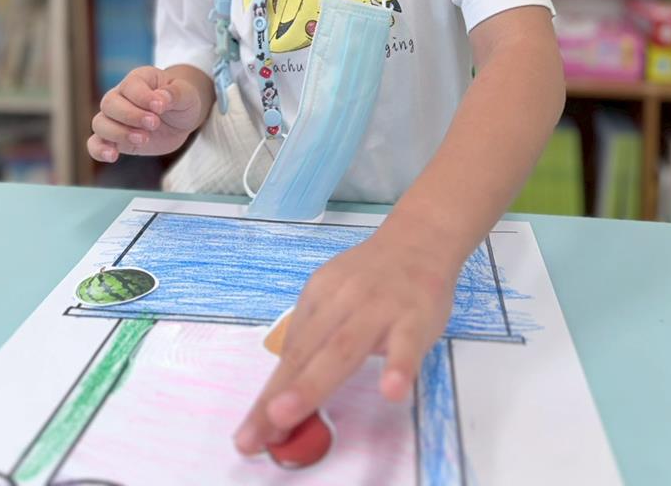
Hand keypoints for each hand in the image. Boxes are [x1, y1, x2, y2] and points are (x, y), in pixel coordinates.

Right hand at [87, 65, 203, 162]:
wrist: (182, 119)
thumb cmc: (182, 100)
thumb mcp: (187, 94)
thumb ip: (175, 93)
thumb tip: (160, 98)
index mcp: (138, 79)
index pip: (130, 86)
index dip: (143, 98)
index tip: (160, 107)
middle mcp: (121, 96)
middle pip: (109, 103)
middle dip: (131, 116)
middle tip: (154, 124)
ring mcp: (115, 118)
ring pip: (100, 123)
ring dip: (119, 133)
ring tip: (144, 139)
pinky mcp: (115, 139)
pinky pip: (95, 143)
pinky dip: (99, 150)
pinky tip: (112, 156)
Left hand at [234, 216, 457, 454]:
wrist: (419, 238)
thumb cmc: (373, 277)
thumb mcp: (336, 296)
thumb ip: (317, 338)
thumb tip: (287, 388)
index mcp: (319, 297)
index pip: (292, 351)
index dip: (270, 393)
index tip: (251, 433)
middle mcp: (342, 301)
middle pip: (308, 351)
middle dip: (281, 392)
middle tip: (256, 431)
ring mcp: (378, 308)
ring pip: (343, 348)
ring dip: (313, 383)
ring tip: (288, 415)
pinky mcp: (415, 317)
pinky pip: (407, 344)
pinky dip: (398, 366)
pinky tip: (391, 390)